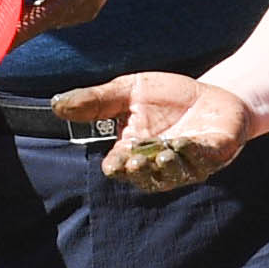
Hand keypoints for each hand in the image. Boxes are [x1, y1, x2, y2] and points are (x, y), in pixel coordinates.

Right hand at [71, 74, 251, 194]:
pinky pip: (200, 161)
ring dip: (167, 164)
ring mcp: (186, 164)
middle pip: (144, 177)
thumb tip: (56, 105)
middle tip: (134, 160)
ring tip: (163, 150)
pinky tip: (184, 142)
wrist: (211, 94)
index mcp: (133, 151)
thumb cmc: (166, 98)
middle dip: (140, 169)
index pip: (117, 166)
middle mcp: (157, 164)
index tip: (115, 160)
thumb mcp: (128, 91)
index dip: (116, 165)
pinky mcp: (212, 157)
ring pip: (173, 174)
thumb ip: (96, 100)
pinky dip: (192, 153)